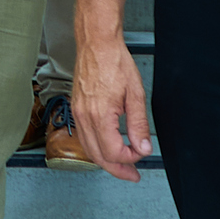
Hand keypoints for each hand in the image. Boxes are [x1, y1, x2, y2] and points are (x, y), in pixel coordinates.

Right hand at [70, 35, 153, 182]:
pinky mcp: (76, 108)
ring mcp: (78, 113)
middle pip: (98, 156)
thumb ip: (139, 125)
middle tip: (132, 174)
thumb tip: (142, 148)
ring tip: (121, 165)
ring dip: (105, 161)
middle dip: (117, 169)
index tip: (141, 153)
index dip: (130, 159)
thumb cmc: (115, 62)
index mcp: (100, 115)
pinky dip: (95, 147)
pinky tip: (106, 147)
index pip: (113, 152)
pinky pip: (83, 136)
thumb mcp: (135, 94)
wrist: (97, 43)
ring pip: (88, 149)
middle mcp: (84, 116)